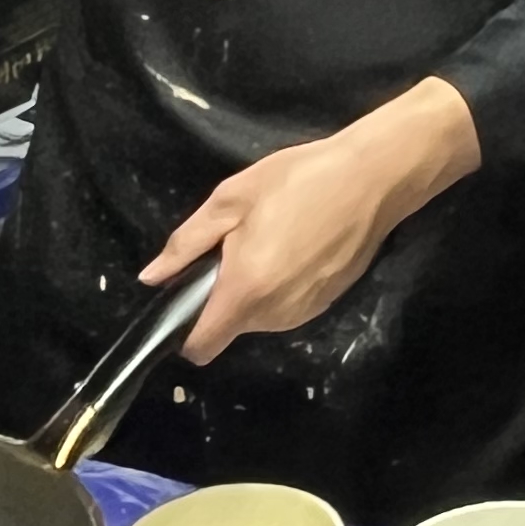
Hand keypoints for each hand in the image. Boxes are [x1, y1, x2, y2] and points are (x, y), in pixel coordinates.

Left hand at [143, 80, 479, 362]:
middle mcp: (275, 314)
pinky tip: (296, 247)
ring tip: (271, 240)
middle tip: (237, 245)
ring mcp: (304, 313)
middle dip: (223, 296)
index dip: (184, 333)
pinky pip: (286, 308)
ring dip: (253, 291)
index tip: (187, 298)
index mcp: (245, 289)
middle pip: (230, 328)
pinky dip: (280, 288)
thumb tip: (151, 277)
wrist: (373, 178)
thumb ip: (186, 243)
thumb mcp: (231, 199)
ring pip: (259, 319)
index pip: (201, 347)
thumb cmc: (298, 180)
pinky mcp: (326, 304)